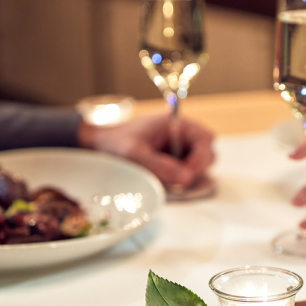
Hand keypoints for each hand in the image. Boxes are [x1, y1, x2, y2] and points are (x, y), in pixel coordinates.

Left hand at [79, 114, 215, 185]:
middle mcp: (181, 135)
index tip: (186, 174)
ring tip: (166, 180)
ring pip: (198, 166)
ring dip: (187, 176)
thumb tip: (187, 177)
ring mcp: (178, 149)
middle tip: (177, 181)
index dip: (201, 157)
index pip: (205, 139)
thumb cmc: (115, 143)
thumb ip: (160, 164)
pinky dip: (179, 180)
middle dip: (196, 168)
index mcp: (176, 123)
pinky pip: (185, 173)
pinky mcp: (172, 162)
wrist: (98, 146)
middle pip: (207, 153)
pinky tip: (163, 181)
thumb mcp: (134, 153)